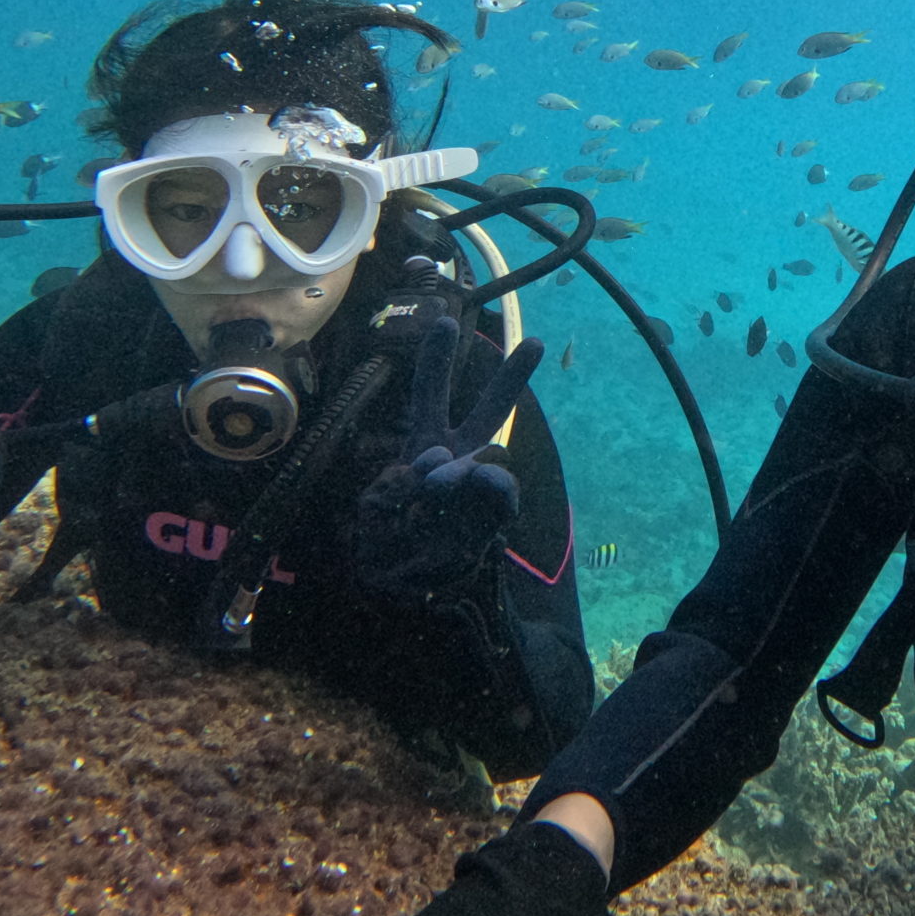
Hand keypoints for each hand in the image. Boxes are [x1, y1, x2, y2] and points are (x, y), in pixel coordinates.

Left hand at [350, 318, 540, 601]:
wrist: (399, 593)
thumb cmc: (383, 545)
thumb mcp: (378, 507)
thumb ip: (412, 480)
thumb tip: (460, 465)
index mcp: (422, 447)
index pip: (430, 396)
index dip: (435, 360)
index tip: (446, 322)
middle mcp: (456, 459)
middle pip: (488, 411)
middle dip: (512, 377)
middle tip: (536, 343)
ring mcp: (478, 488)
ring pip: (494, 454)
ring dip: (464, 465)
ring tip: (436, 486)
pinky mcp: (493, 516)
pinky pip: (502, 493)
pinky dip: (490, 488)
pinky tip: (475, 489)